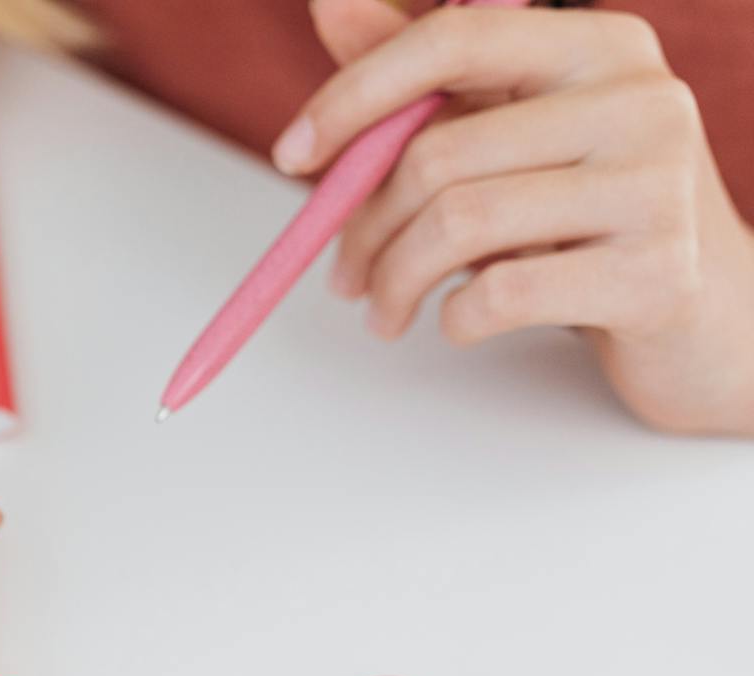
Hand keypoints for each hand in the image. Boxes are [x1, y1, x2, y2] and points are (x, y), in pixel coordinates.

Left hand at [277, 0, 753, 434]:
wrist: (704, 313)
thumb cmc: (585, 218)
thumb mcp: (506, 132)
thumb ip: (422, 74)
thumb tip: (331, 1)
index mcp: (597, 46)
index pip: (449, 39)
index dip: (353, 95)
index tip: (292, 154)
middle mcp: (639, 98)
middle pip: (438, 152)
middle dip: (365, 226)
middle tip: (345, 276)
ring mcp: (657, 184)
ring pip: (460, 224)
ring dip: (395, 282)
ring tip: (383, 310)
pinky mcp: (656, 273)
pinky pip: (501, 294)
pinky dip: (453, 319)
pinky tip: (457, 322)